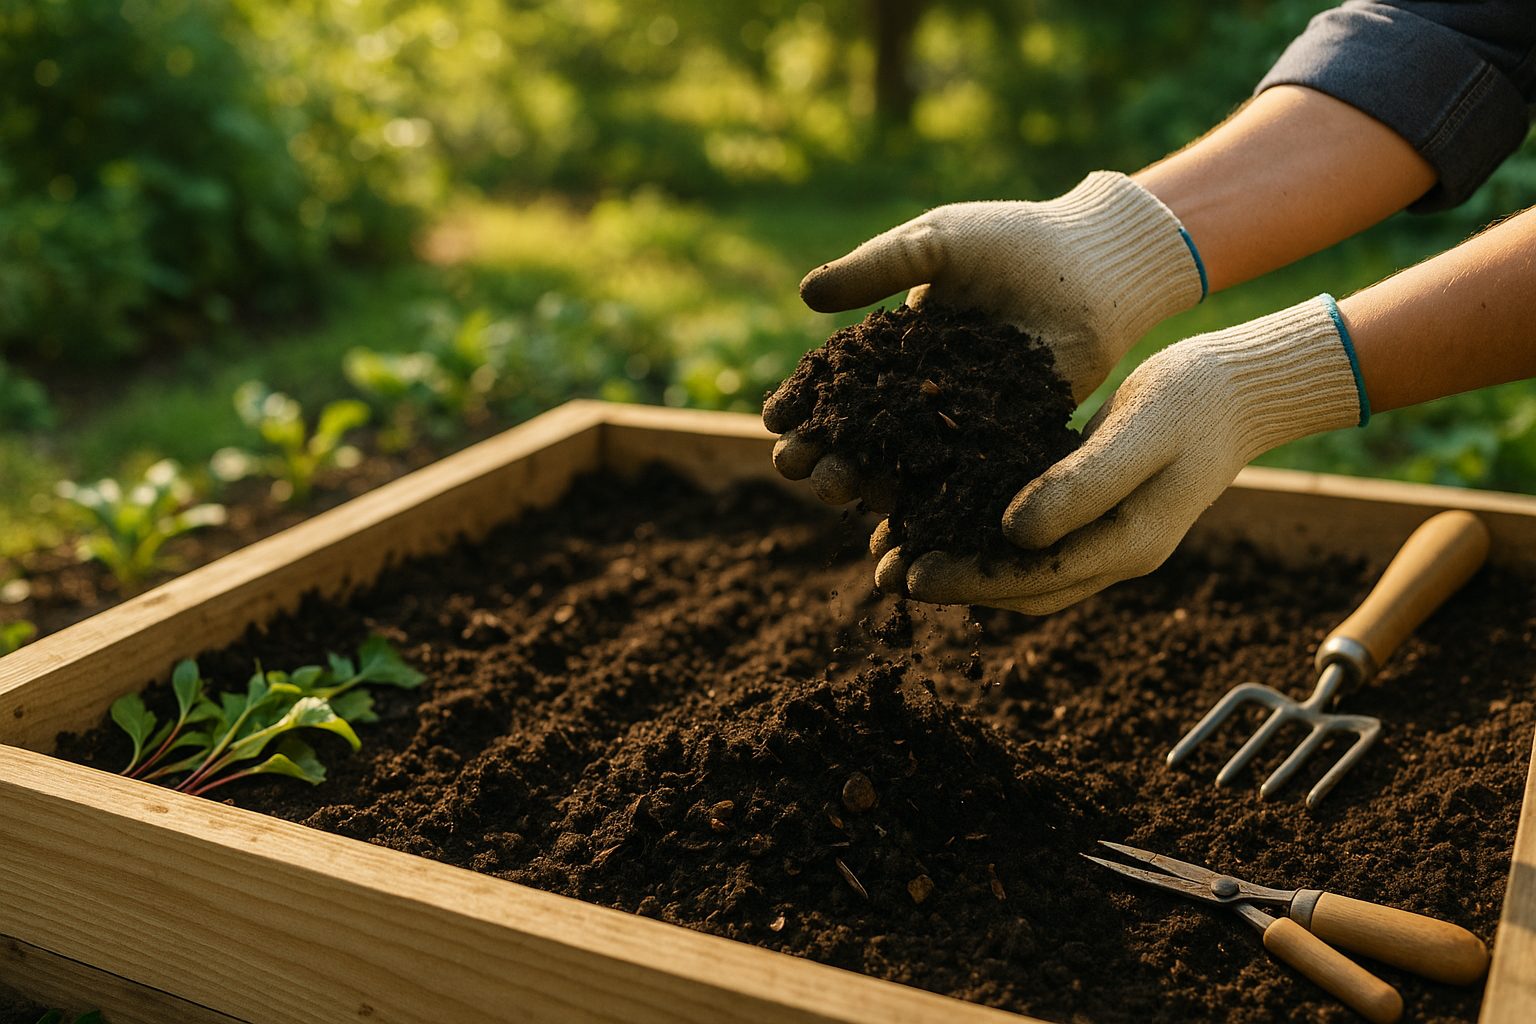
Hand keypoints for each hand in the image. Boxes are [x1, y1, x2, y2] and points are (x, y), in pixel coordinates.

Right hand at [765, 171, 1203, 505]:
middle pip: (862, 436)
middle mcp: (924, 393)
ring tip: (840, 492)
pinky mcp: (1006, 442)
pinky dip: (933, 496)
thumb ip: (876, 268)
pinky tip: (904, 513)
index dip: (804, 405)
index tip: (776, 422)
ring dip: (866, 482)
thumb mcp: (936, 243)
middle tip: (797, 469)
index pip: (837, 385)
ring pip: (904, 463)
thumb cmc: (1014, 241)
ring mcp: (964, 422)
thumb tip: (806, 294)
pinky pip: (963, 476)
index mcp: (896, 349)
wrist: (1095, 263)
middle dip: (823, 454)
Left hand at [884, 296, 1364, 612]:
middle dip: (952, 583)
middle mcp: (1115, 554)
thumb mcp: (1137, 432)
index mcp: (1127, 544)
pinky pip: (1034, 540)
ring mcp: (1109, 537)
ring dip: (963, 565)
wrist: (1241, 387)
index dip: (966, 581)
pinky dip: (985, 537)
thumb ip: (1080, 484)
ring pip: (1023, 570)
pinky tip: (942, 513)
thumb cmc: (1195, 399)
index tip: (910, 575)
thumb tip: (1010, 532)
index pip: (1031, 580)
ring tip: (898, 550)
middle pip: (1019, 587)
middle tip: (885, 575)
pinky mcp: (1098, 510)